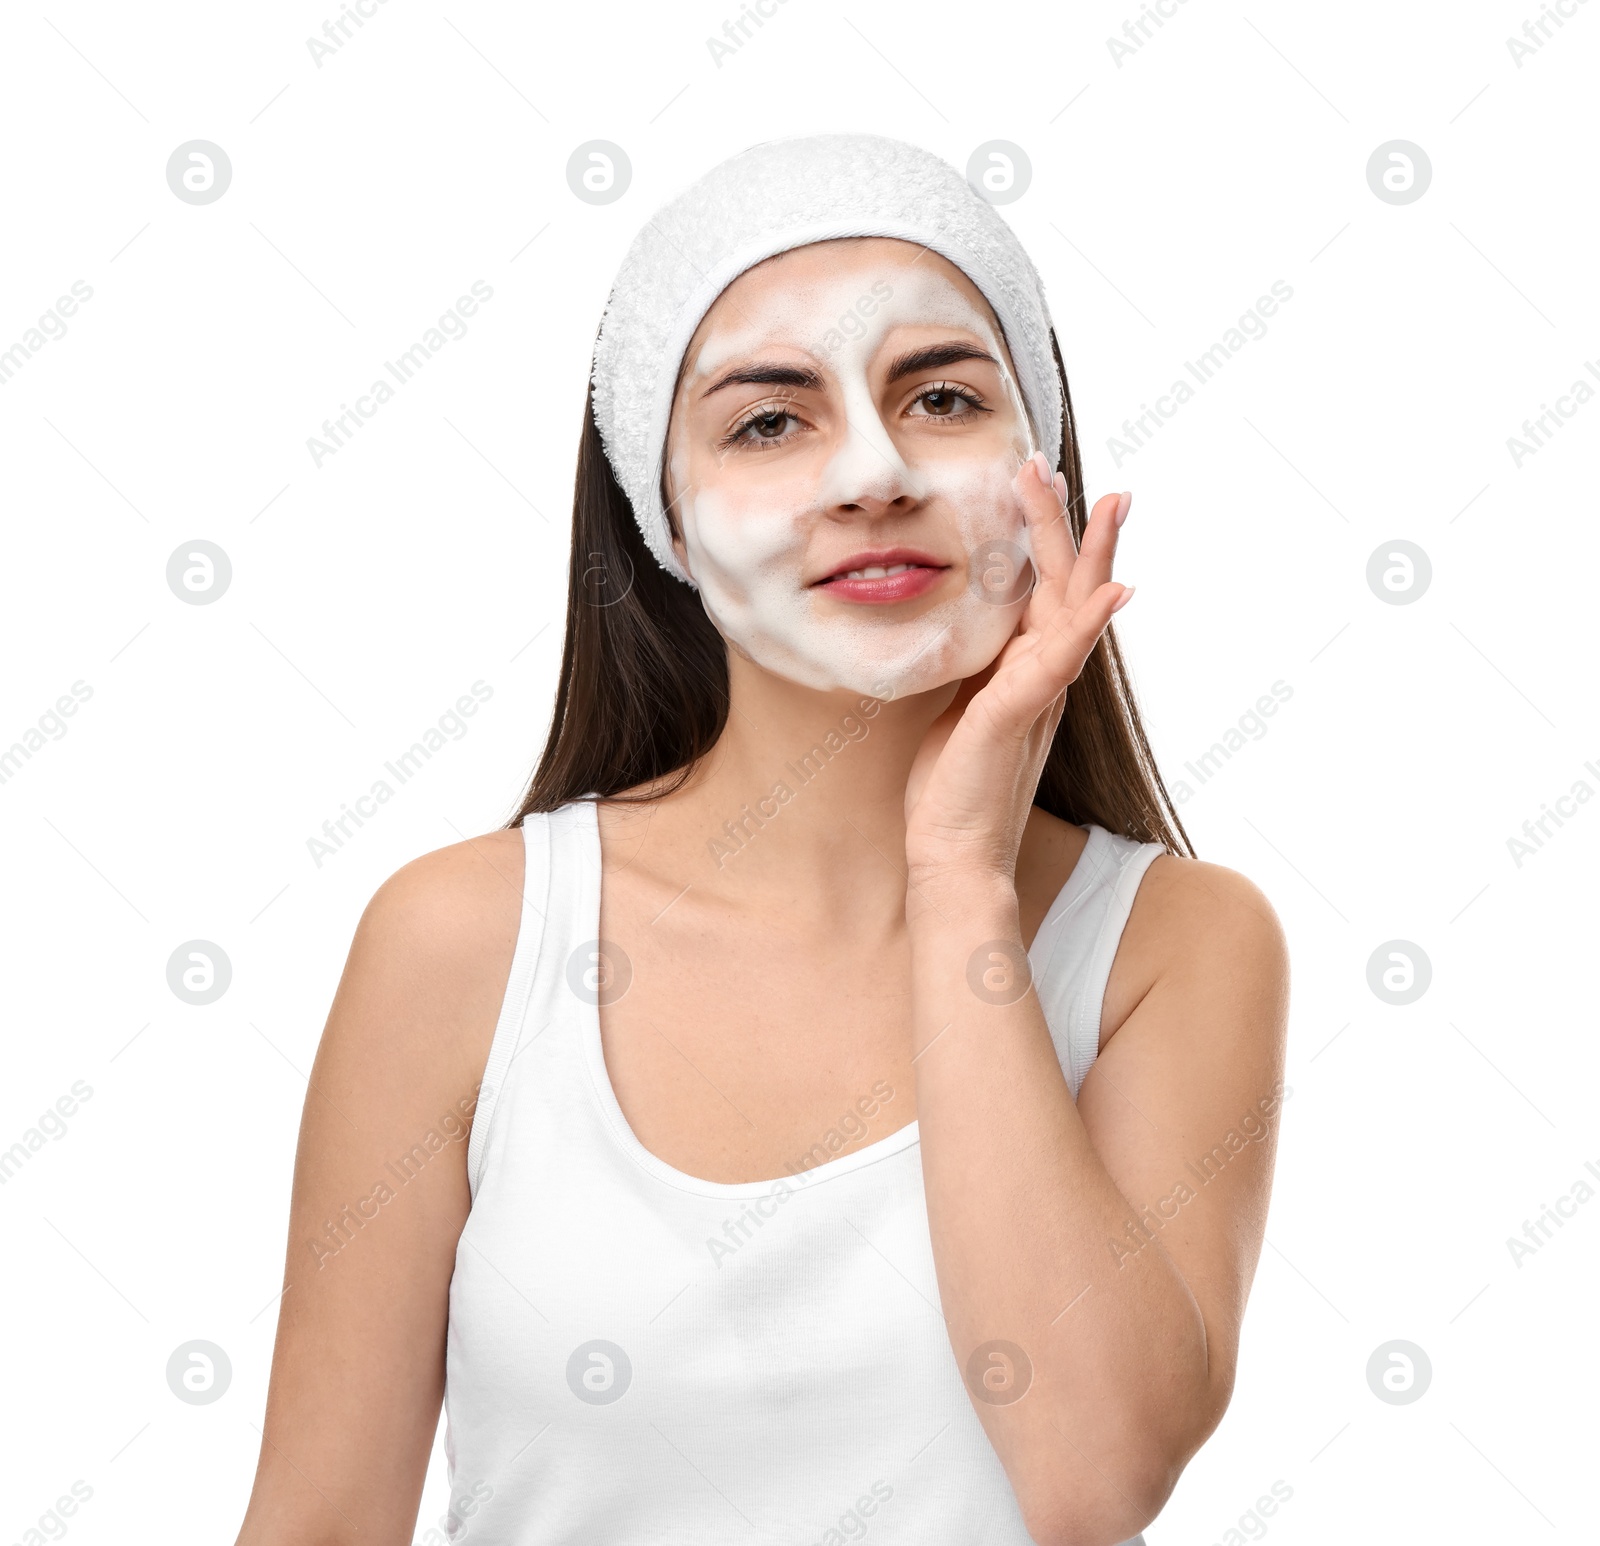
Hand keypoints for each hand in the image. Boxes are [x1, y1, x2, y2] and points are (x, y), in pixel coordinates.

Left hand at [903, 452, 1132, 892]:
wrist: (953, 854)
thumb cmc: (953, 786)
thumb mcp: (961, 707)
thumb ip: (979, 668)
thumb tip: (971, 629)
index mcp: (1025, 671)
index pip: (1046, 593)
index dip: (1050, 541)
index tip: (1047, 486)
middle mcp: (1042, 678)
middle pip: (1068, 589)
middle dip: (1078, 529)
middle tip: (1092, 477)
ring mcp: (1035, 695)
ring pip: (1069, 610)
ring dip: (1090, 555)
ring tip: (1110, 505)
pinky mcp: (1014, 714)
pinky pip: (1056, 661)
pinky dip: (1085, 624)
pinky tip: (1109, 592)